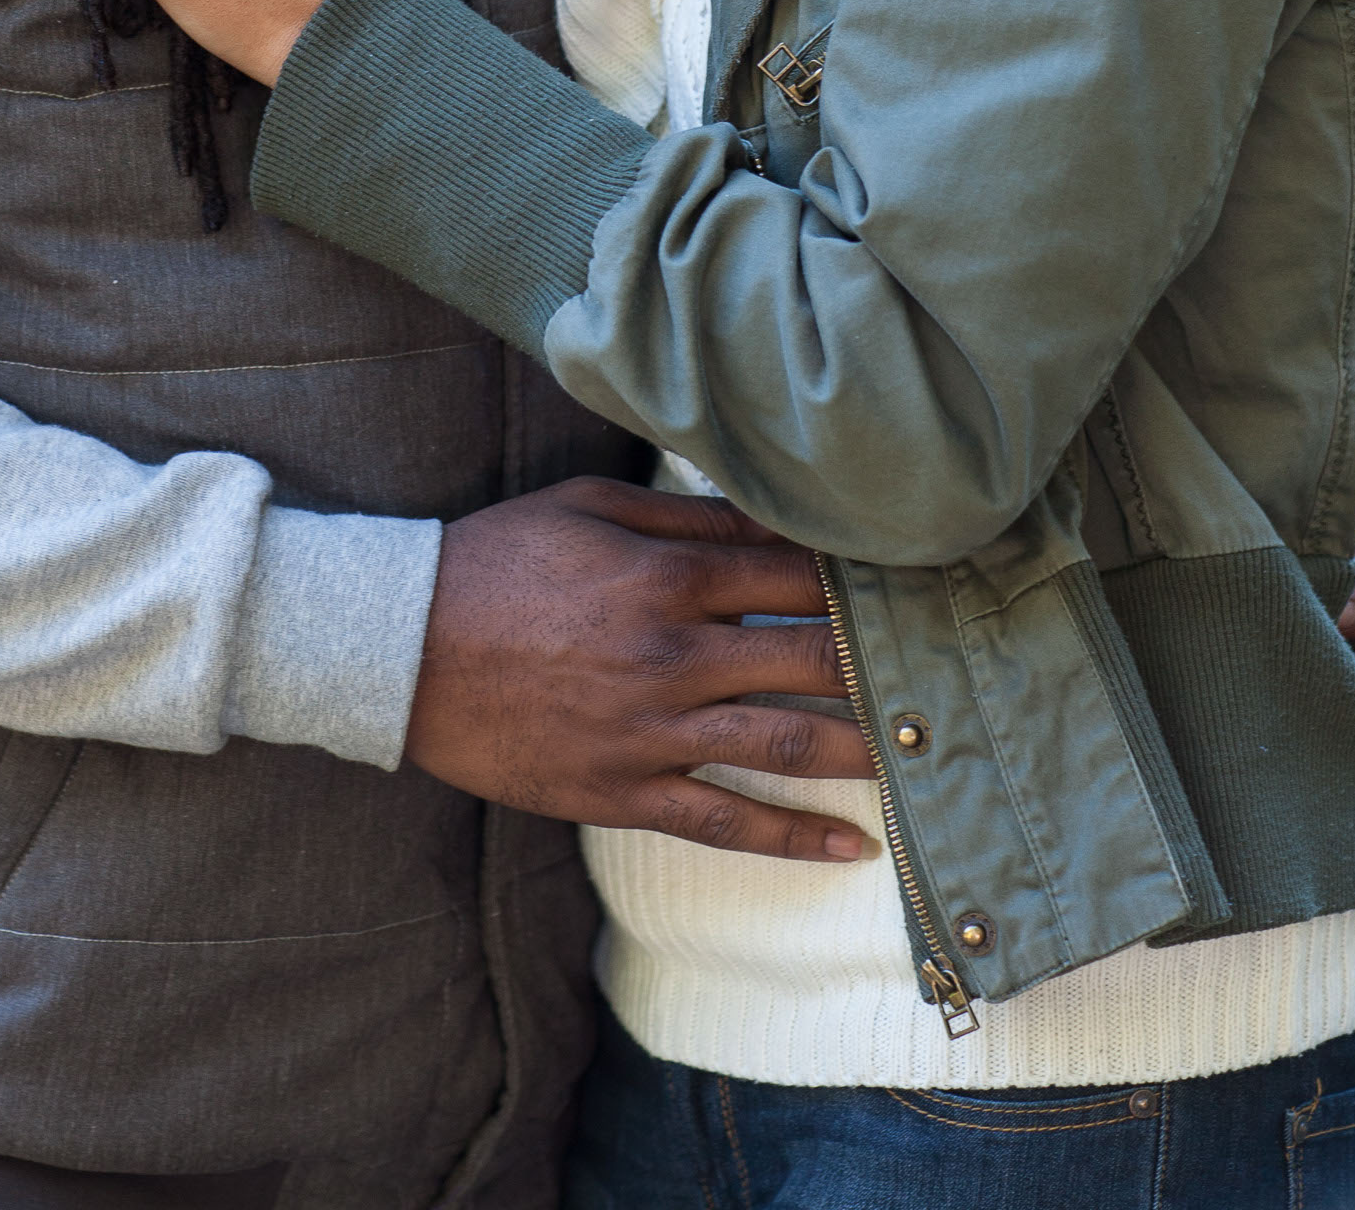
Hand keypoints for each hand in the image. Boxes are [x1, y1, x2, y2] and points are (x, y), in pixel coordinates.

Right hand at [405, 478, 877, 859]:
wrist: (405, 645)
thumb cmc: (497, 559)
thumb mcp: (588, 508)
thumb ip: (686, 515)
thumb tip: (772, 513)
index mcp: (666, 577)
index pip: (795, 576)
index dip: (863, 579)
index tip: (918, 580)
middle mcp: (672, 656)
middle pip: (810, 660)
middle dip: (885, 662)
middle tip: (949, 668)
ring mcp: (650, 731)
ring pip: (784, 745)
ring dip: (862, 750)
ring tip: (924, 757)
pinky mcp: (622, 790)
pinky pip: (723, 821)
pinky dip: (793, 836)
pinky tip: (851, 846)